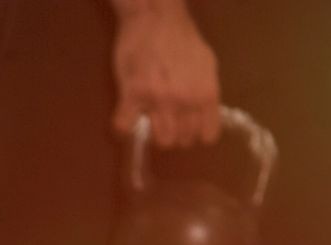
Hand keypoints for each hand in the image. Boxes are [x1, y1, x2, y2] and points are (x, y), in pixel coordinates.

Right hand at [112, 4, 219, 146]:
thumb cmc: (181, 37)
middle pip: (180, 141)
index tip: (187, 126)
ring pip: (158, 140)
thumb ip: (205, 92)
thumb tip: (201, 114)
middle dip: (173, 133)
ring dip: (151, 133)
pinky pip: (124, 128)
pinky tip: (126, 114)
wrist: (155, 17)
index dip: (196, 133)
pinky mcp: (131, 96)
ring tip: (147, 118)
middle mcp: (185, 101)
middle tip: (164, 120)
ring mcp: (158, 100)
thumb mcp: (206, 64)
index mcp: (206, 93)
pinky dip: (123, 125)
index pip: (207, 136)